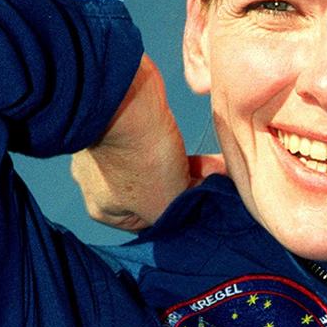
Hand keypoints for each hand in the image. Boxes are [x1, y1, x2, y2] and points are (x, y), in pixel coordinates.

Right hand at [71, 53, 224, 229]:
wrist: (127, 101)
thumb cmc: (139, 159)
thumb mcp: (163, 206)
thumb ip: (179, 217)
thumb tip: (199, 211)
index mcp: (105, 209)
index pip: (151, 225)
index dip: (181, 219)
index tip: (205, 211)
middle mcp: (106, 183)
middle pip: (160, 197)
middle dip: (192, 193)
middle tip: (219, 190)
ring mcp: (116, 153)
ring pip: (164, 172)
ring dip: (195, 173)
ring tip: (221, 172)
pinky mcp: (130, 129)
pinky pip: (162, 148)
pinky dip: (185, 154)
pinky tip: (211, 158)